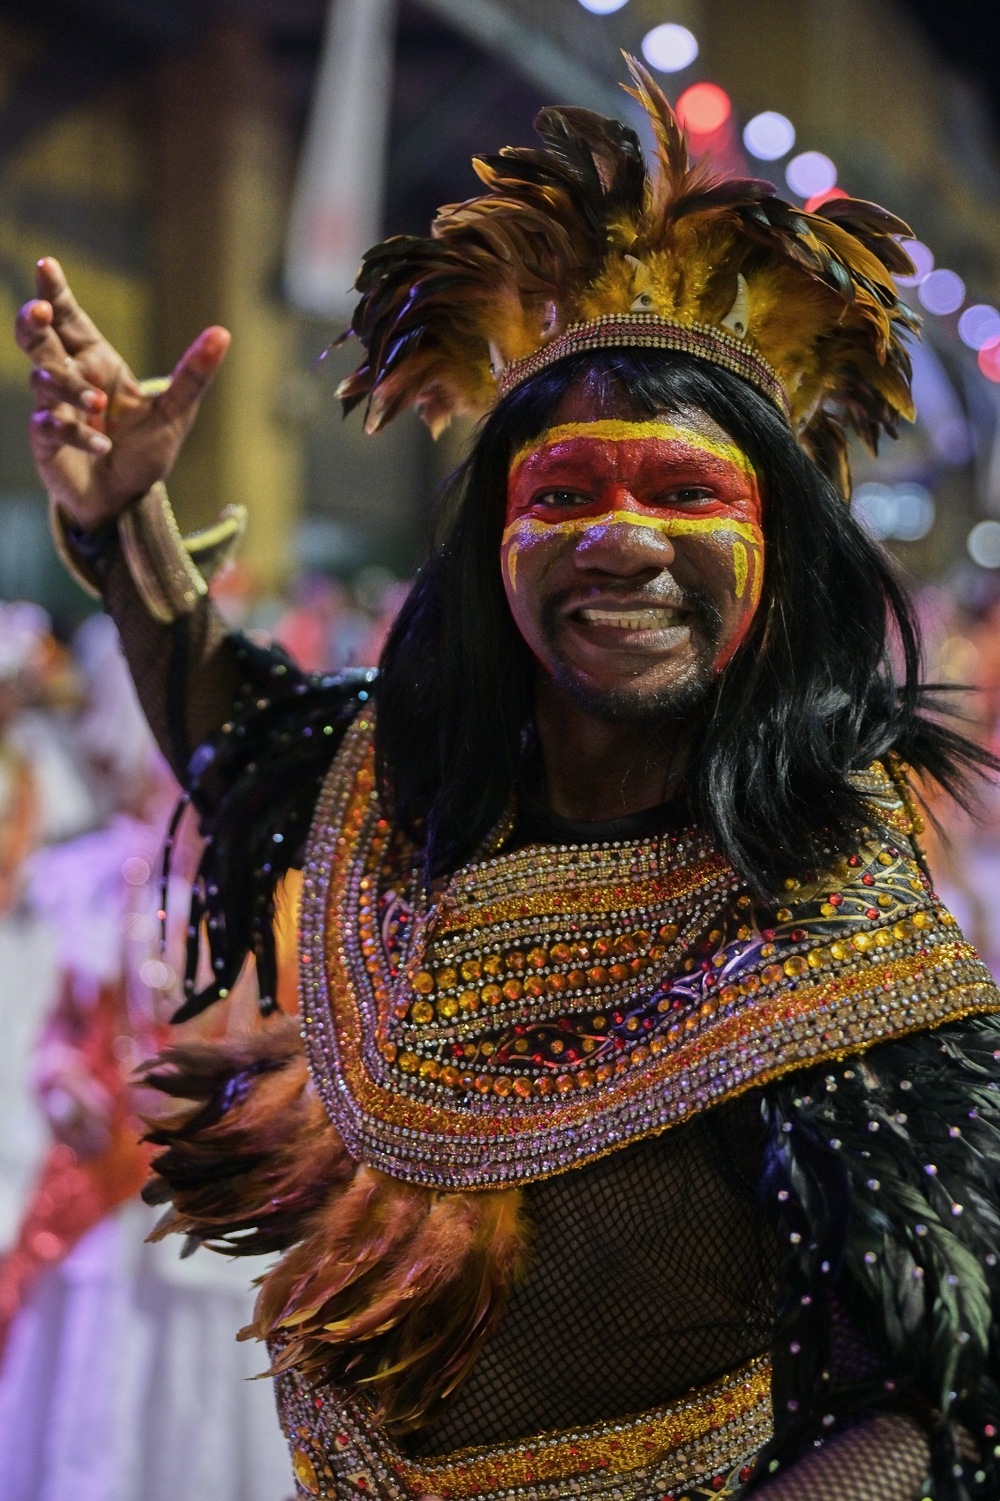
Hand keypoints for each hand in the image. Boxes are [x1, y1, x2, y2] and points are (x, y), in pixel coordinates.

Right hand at [15, 256, 230, 530]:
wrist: (127, 501)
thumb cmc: (145, 452)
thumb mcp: (176, 412)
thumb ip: (194, 374)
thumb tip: (223, 333)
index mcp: (96, 362)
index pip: (69, 318)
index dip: (55, 292)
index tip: (46, 264)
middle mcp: (70, 379)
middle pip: (38, 338)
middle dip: (34, 322)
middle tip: (39, 312)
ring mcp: (54, 408)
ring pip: (42, 380)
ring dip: (67, 387)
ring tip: (97, 403)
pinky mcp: (47, 441)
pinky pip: (51, 426)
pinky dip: (76, 433)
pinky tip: (101, 445)